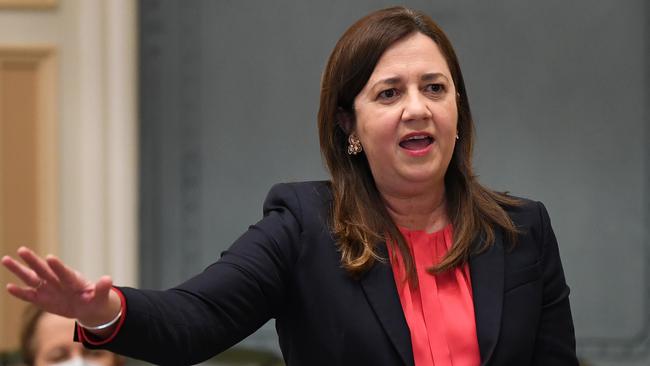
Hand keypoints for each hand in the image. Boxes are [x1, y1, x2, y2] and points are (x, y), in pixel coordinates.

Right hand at [1, 247, 119, 325]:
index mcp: (73, 280)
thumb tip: (108, 279)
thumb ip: (102, 288)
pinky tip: (9, 286)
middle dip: (33, 261)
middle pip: (44, 270)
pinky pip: (29, 295)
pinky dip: (20, 292)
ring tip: (6, 259)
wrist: (87, 308)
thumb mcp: (100, 296)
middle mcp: (58, 281)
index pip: (64, 272)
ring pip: (32, 278)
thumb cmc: (95, 299)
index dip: (58, 266)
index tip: (50, 257)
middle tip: (22, 249)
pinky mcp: (42, 298)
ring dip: (19, 270)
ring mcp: (48, 288)